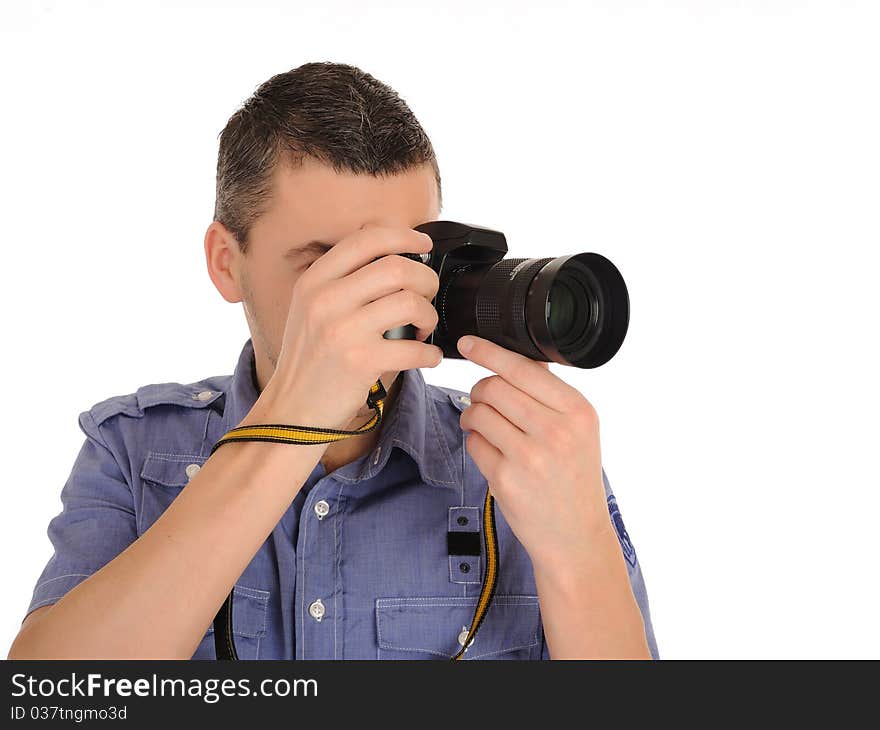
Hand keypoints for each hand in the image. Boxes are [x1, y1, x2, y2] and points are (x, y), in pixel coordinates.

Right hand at [257, 223, 442, 429]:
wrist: (292, 409)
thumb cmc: (309, 359)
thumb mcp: (310, 308)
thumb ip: (341, 280)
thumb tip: (393, 257)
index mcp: (314, 281)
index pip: (367, 239)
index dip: (404, 236)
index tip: (423, 244)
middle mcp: (325, 300)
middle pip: (396, 267)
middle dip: (425, 280)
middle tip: (428, 295)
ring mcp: (342, 330)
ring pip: (409, 303)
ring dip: (428, 316)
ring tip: (422, 329)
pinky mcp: (360, 362)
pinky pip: (414, 348)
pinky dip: (430, 354)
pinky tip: (426, 356)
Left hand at [456, 335, 612, 570]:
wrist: (576, 537)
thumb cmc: (574, 479)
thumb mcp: (580, 432)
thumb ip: (551, 396)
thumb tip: (518, 357)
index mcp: (578, 411)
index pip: (523, 368)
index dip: (490, 351)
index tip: (469, 343)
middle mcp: (556, 431)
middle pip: (494, 386)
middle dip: (480, 390)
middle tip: (483, 401)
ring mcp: (530, 456)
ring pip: (478, 412)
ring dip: (473, 415)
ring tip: (484, 427)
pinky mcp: (505, 478)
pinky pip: (474, 443)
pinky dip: (475, 443)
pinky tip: (492, 453)